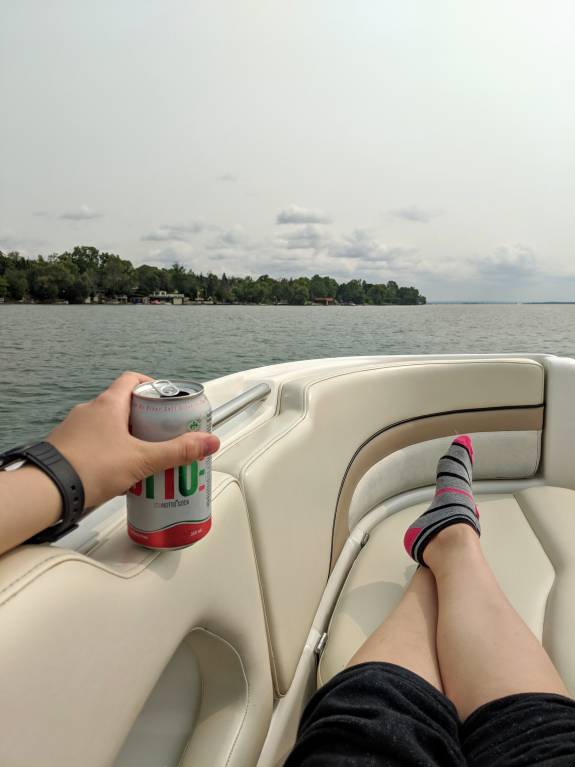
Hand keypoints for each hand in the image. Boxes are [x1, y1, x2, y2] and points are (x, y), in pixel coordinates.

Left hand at [47, 371, 219, 507]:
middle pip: (123, 405)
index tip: (166, 402)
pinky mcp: (66, 448)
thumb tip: (209, 441)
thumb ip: (177, 452)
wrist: (46, 490)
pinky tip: (118, 472)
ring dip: (126, 437)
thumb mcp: (142, 460)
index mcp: (108, 404)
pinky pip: (93, 442)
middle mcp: (89, 411)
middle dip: (145, 419)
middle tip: (161, 435)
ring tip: (143, 458)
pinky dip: (108, 451)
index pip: (133, 380)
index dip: (152, 387)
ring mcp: (74, 429)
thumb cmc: (91, 467)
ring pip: (107, 426)